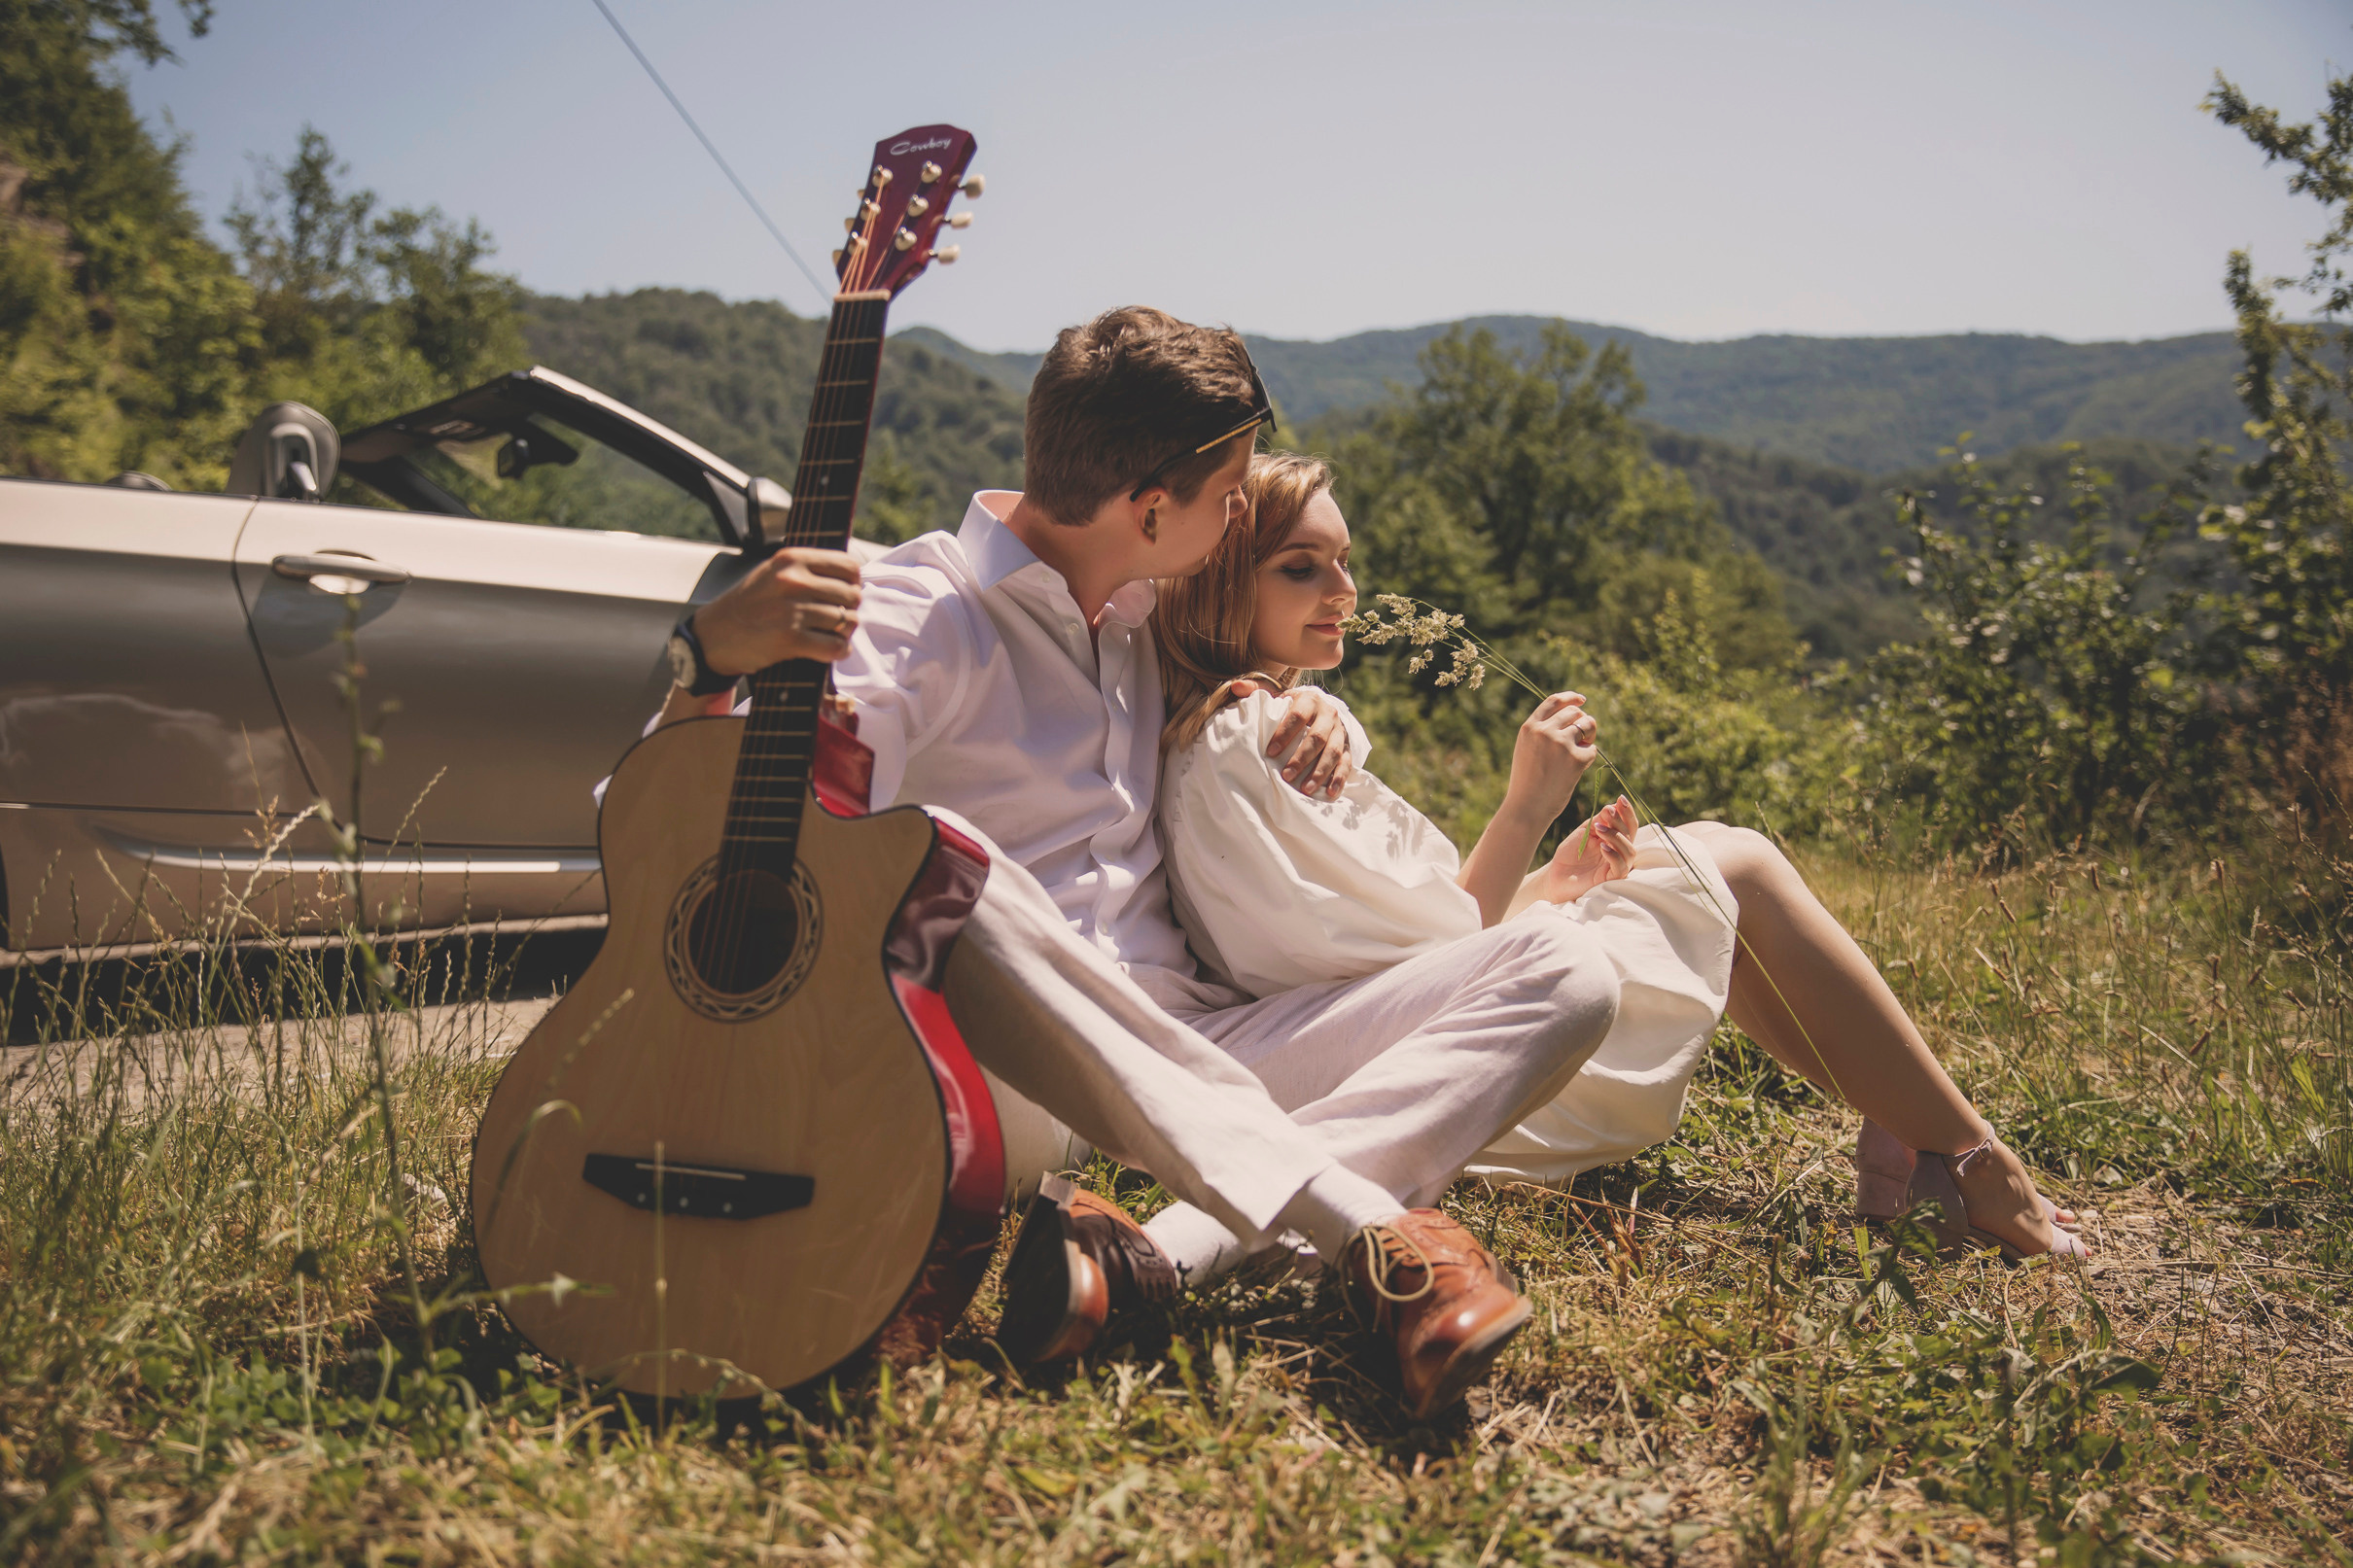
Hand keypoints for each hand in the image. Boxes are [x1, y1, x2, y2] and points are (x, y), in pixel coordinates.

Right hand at [690, 548, 863, 675]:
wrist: (713, 636)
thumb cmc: (747, 605)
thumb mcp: (772, 572)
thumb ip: (807, 570)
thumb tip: (851, 577)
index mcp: (791, 559)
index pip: (848, 565)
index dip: (852, 582)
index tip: (844, 593)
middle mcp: (793, 580)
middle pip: (852, 595)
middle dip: (849, 609)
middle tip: (836, 619)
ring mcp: (792, 610)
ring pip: (847, 621)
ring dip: (844, 633)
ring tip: (829, 635)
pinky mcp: (790, 640)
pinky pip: (836, 647)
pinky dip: (838, 651)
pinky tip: (828, 650)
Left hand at [1235, 679, 1354, 799]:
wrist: (1319, 709)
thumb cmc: (1290, 707)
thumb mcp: (1275, 696)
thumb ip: (1256, 691)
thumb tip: (1235, 687)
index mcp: (1309, 699)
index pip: (1298, 716)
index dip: (1284, 734)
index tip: (1270, 752)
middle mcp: (1328, 713)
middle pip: (1317, 737)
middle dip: (1301, 758)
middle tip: (1286, 776)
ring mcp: (1340, 731)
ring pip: (1333, 751)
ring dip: (1320, 772)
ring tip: (1305, 789)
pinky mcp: (1347, 746)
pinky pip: (1346, 763)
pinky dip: (1339, 778)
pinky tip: (1330, 793)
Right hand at [1502, 692, 1598, 823]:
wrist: (1527, 808)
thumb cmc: (1528, 781)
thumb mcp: (1527, 749)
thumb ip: (1543, 731)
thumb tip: (1575, 715)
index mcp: (1530, 727)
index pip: (1554, 701)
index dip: (1571, 698)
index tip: (1582, 700)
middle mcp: (1545, 731)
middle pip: (1575, 712)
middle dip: (1583, 722)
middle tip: (1583, 739)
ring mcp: (1561, 744)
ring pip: (1587, 725)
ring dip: (1590, 736)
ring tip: (1580, 752)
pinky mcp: (1576, 759)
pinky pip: (1592, 749)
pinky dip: (1588, 758)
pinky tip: (1576, 771)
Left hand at [1542, 795, 1636, 902]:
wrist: (1555, 874)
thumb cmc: (1570, 853)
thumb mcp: (1584, 832)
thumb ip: (1599, 821)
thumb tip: (1613, 806)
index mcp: (1614, 838)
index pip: (1628, 824)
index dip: (1627, 811)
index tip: (1620, 798)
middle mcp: (1619, 851)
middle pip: (1631, 834)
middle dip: (1621, 821)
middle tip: (1607, 813)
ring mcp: (1617, 865)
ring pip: (1629, 850)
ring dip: (1615, 837)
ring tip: (1599, 829)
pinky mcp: (1611, 879)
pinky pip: (1620, 867)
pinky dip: (1614, 855)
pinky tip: (1602, 847)